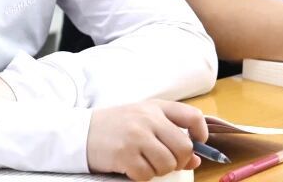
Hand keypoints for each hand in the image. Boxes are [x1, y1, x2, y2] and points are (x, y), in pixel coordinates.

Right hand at [86, 100, 205, 181]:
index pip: (192, 116)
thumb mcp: (143, 120)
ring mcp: (136, 137)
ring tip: (145, 162)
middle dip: (179, 160)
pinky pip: (147, 175)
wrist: (81, 131)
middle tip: (167, 161)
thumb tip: (194, 160)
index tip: (197, 143)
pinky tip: (132, 166)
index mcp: (156, 107)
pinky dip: (143, 175)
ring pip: (168, 164)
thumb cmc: (116, 126)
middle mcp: (148, 119)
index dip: (200, 133)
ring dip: (159, 170)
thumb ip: (170, 135)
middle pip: (184, 147)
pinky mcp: (125, 155)